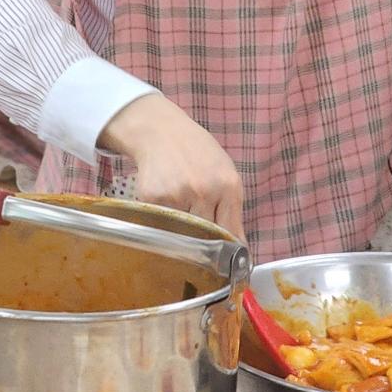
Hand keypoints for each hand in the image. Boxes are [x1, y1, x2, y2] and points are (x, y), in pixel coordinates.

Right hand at [101, 94, 244, 239]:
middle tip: (199, 235)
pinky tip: (164, 198)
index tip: (225, 260)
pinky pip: (161, 222)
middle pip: (207, 237)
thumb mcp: (225, 173)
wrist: (160, 131)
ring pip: (183, 232)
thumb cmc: (196, 152)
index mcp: (228, 186)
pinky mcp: (152, 198)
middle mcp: (203, 192)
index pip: (231, 233)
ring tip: (180, 208)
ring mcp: (177, 195)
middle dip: (204, 240)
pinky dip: (163, 218)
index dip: (228, 250)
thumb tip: (239, 248)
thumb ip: (232, 209)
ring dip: (182, 229)